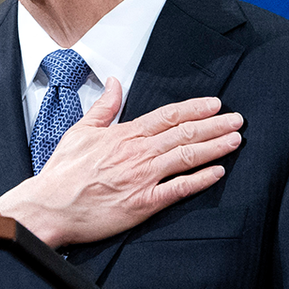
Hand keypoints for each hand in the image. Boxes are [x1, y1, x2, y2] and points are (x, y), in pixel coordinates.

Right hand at [0, 77, 242, 248]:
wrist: (50, 205)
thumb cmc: (63, 172)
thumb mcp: (80, 130)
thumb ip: (103, 107)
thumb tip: (115, 82)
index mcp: (123, 134)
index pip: (167, 116)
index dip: (194, 109)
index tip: (215, 104)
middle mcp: (137, 153)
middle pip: (184, 134)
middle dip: (214, 125)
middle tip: (238, 120)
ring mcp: (142, 178)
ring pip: (186, 157)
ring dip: (214, 147)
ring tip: (235, 140)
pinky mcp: (143, 203)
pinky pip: (179, 189)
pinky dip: (201, 180)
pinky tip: (219, 172)